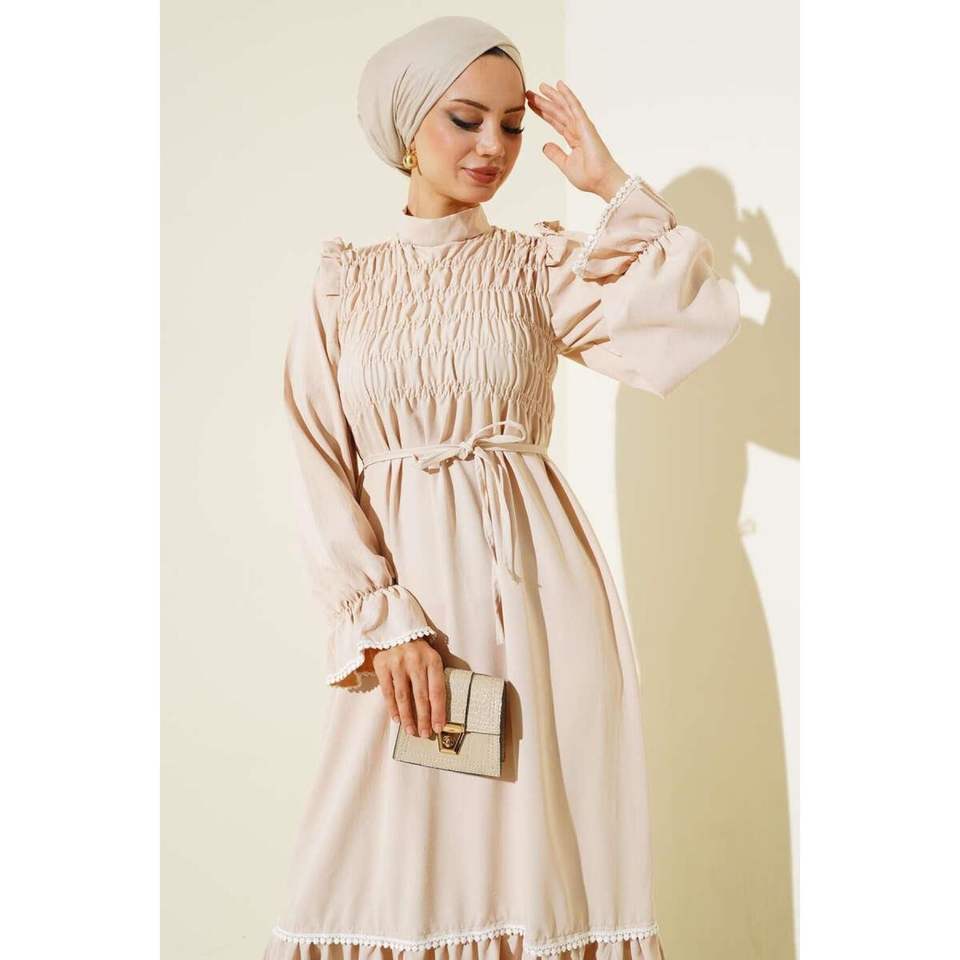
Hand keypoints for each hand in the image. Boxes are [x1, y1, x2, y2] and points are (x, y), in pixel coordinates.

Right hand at [372, 638, 446, 738]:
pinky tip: (397, 719)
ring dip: (407, 717)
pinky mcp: (382, 665)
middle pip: (421, 696)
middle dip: (424, 718)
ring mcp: (397, 663)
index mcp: (432, 659)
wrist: (396, 632)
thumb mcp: (433, 658)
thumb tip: (444, 707)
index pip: (437, 690)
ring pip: (403, 696)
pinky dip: (392, 707)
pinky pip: (388, 692)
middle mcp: (415, 661)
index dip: (438, 711)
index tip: (439, 728)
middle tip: (425, 734)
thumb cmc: (419, 651)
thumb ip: (439, 678)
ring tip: (411, 731)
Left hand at [525, 80, 628, 200]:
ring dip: (553, 96)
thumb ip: (555, 154)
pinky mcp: (586, 125)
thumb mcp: (565, 165)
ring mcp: (582, 126)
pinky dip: (567, 95)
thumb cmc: (588, 176)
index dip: (543, 113)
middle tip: (530, 93)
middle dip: (544, 102)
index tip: (531, 105)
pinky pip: (575, 107)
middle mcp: (577, 130)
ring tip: (541, 86)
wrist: (600, 181)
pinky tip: (559, 85)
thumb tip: (544, 146)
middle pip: (557, 112)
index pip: (555, 122)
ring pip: (564, 107)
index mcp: (573, 139)